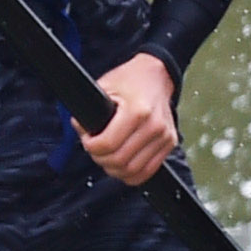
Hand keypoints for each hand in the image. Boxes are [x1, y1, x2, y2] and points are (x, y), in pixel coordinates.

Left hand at [77, 53, 179, 185]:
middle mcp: (154, 126)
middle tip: (94, 148)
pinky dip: (130, 174)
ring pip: (133, 171)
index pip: (107, 144)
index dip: (91, 146)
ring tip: (106, 156)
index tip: (87, 139)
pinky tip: (120, 164)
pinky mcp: (170, 144)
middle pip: (120, 161)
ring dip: (114, 169)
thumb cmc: (128, 80)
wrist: (156, 76)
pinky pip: (148, 171)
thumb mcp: (103, 87)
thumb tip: (81, 129)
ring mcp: (164, 137)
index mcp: (137, 111)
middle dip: (100, 159)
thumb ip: (90, 110)